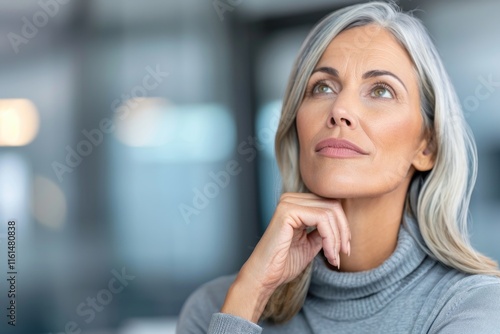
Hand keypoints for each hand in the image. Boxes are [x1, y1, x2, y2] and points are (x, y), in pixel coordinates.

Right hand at [221, 192, 350, 321]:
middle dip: (343, 231)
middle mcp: (291, 199)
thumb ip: (324, 230)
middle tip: (343, 253)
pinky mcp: (287, 211)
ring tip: (334, 258)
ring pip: (329, 212)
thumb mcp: (311, 243)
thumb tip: (343, 224)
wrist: (264, 277)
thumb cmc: (284, 263)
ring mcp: (288, 203)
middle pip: (332, 205)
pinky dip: (330, 238)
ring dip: (337, 238)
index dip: (343, 226)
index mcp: (296, 204)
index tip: (344, 249)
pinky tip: (328, 254)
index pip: (330, 205)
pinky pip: (321, 218)